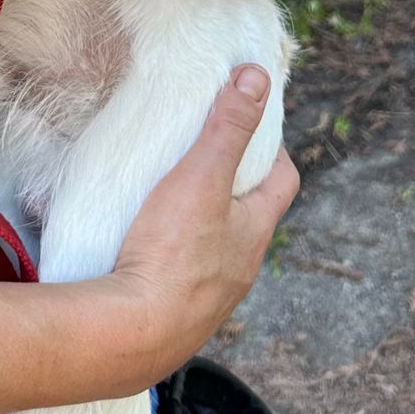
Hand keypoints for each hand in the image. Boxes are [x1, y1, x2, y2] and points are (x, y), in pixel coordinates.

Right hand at [100, 68, 298, 388]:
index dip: (270, 147)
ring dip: (198, 221)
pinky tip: (141, 244)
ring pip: (214, 247)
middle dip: (230, 182)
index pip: (283, 179)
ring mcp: (208, 295)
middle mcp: (240, 268)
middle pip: (248, 213)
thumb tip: (257, 78)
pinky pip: (180, 273)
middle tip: (198, 153)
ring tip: (164, 196)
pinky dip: (170, 252)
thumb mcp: (202, 177)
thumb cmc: (172, 255)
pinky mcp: (175, 312)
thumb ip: (228, 128)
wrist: (132, 335)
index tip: (244, 122)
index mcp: (255, 232)